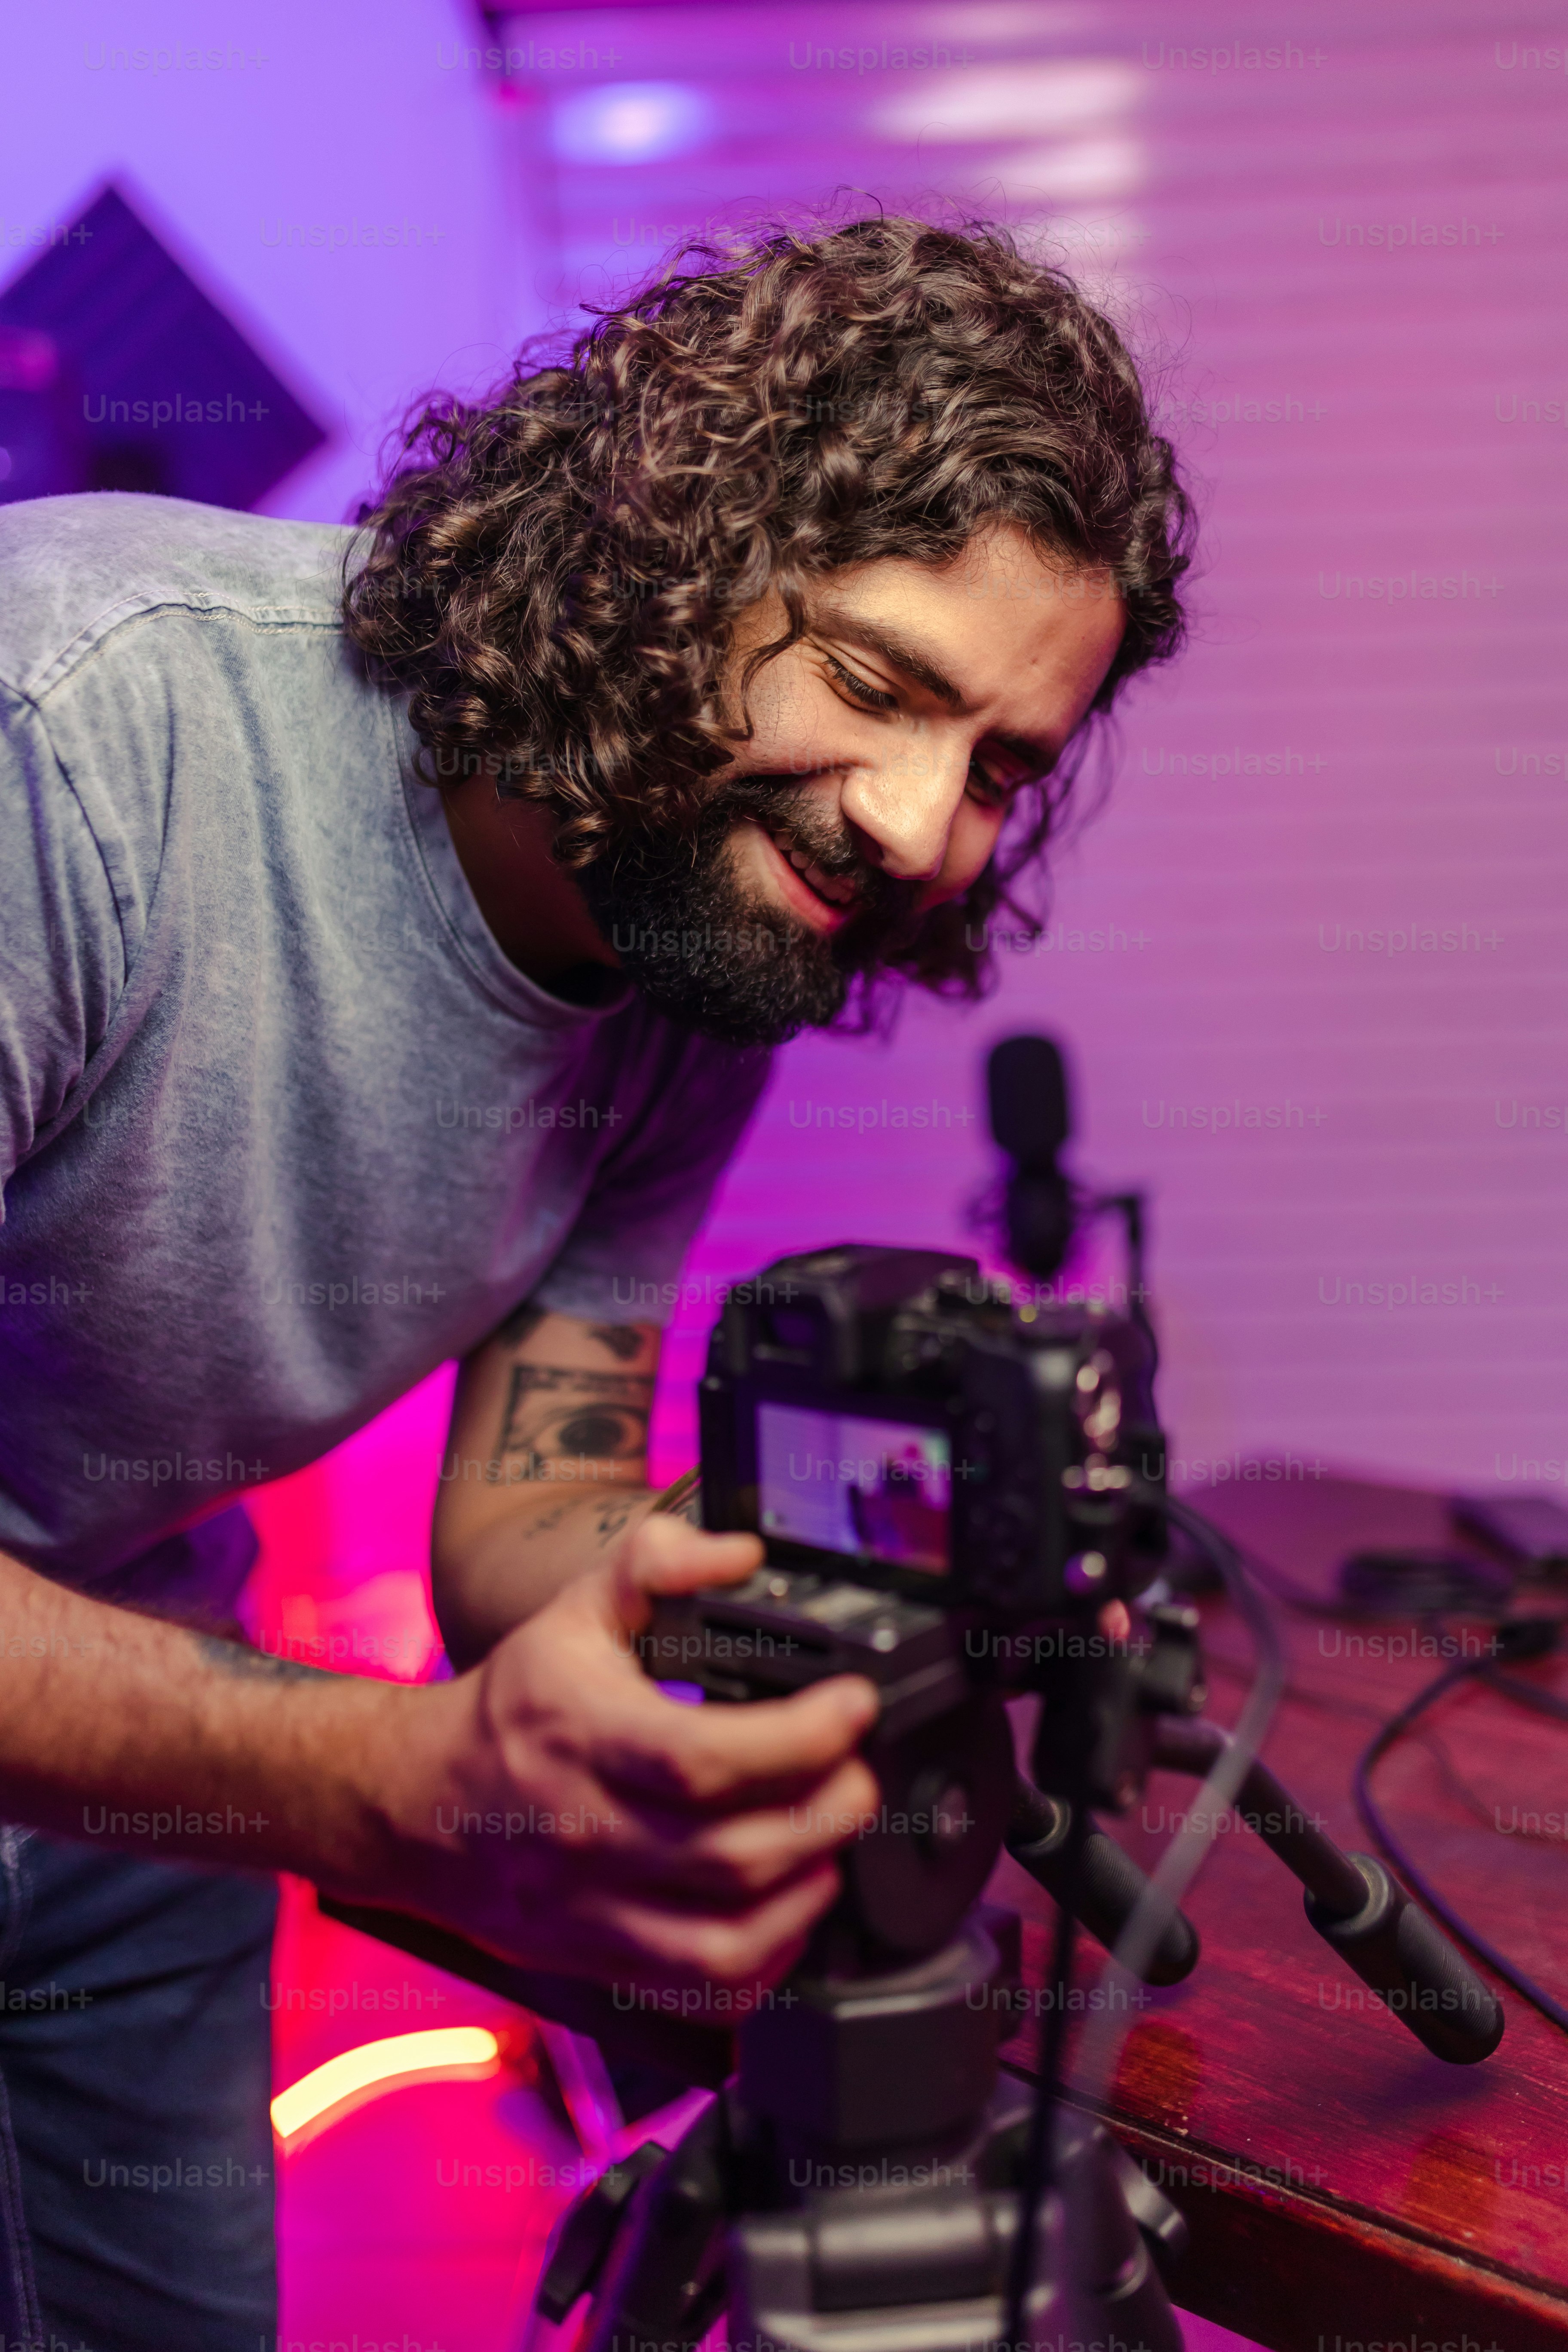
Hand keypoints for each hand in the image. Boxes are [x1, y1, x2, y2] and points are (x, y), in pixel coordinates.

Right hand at [381, 1516, 879, 2007]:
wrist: (416, 1806)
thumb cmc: (509, 1710)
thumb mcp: (573, 1614)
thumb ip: (654, 1564)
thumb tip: (738, 1553)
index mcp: (584, 1740)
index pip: (706, 1758)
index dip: (800, 1737)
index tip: (852, 1705)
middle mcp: (591, 1834)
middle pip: (737, 1852)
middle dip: (828, 1811)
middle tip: (857, 1771)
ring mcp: (596, 1912)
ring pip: (729, 1939)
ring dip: (808, 1893)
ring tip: (832, 1839)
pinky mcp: (604, 1962)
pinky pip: (704, 1990)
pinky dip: (767, 1962)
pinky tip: (790, 1909)